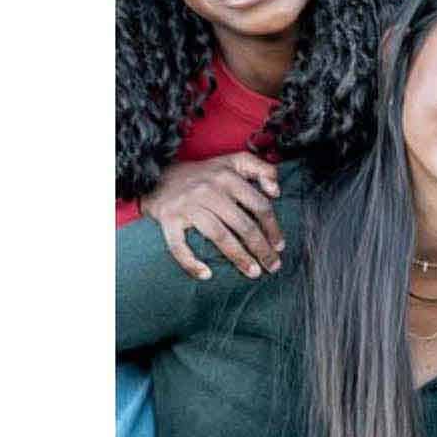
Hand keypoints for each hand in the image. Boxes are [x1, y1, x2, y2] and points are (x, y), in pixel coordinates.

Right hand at [139, 153, 283, 281]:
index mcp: (228, 176)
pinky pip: (179, 246)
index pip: (259, 205)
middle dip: (261, 248)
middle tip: (273, 266)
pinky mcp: (168, 218)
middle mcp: (209, 190)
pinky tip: (205, 275)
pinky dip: (190, 263)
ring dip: (238, 257)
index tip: (279, 245)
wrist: (156, 174)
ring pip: (219, 235)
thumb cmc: (202, 174)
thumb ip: (261, 169)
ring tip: (253, 272)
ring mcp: (188, 205)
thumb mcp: (233, 161)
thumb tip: (276, 191)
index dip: (273, 227)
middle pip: (243, 224)